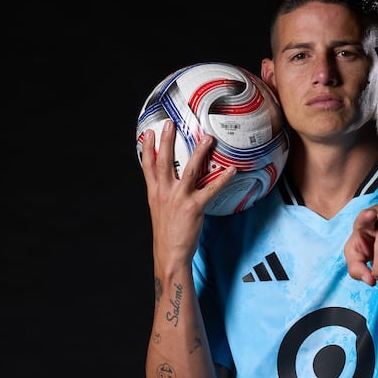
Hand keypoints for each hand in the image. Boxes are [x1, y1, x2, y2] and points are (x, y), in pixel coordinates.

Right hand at [139, 120, 237, 262]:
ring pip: (190, 170)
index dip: (147, 148)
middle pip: (165, 161)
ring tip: (207, 138)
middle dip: (167, 141)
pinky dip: (223, 179)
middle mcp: (164, 192)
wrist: (170, 254)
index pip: (147, 166)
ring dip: (200, 152)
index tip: (147, 132)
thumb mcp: (159, 211)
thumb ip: (163, 195)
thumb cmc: (167, 234)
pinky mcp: (194, 207)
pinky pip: (211, 189)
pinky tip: (231, 170)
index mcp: (154, 193)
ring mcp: (179, 198)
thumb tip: (170, 185)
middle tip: (170, 123)